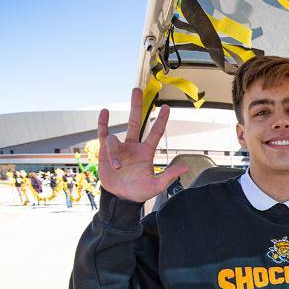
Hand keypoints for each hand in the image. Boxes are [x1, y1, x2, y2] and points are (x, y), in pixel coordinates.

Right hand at [97, 88, 189, 202]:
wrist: (120, 198)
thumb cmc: (139, 192)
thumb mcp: (156, 185)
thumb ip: (169, 176)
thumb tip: (186, 166)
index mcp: (146, 152)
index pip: (155, 132)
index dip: (161, 120)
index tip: (166, 107)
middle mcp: (133, 146)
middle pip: (134, 122)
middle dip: (136, 106)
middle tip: (136, 89)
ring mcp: (119, 148)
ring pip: (115, 138)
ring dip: (114, 151)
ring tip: (117, 167)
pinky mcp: (104, 152)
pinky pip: (103, 134)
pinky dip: (103, 123)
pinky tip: (104, 113)